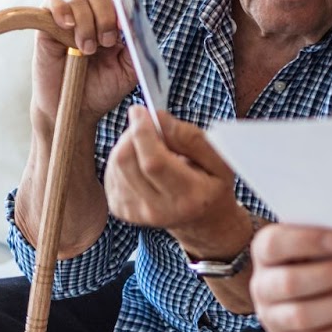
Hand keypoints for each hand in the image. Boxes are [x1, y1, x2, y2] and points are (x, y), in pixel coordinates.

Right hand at [33, 0, 138, 127]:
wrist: (75, 111)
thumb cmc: (102, 91)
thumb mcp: (128, 72)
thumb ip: (136, 47)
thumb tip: (135, 23)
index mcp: (113, 26)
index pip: (119, 2)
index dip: (121, 11)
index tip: (121, 31)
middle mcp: (92, 19)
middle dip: (105, 17)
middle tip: (105, 43)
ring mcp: (69, 22)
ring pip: (78, 1)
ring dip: (85, 24)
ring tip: (85, 50)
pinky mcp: (47, 27)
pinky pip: (51, 3)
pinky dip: (60, 9)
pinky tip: (67, 26)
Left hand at [104, 108, 243, 255]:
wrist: (202, 220)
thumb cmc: (211, 185)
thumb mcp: (220, 160)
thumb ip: (191, 137)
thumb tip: (158, 118)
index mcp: (188, 196)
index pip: (153, 162)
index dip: (142, 132)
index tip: (140, 111)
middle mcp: (159, 209)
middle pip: (127, 161)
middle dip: (132, 133)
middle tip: (147, 124)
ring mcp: (137, 213)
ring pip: (116, 164)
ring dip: (128, 144)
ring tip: (149, 144)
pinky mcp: (121, 210)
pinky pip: (112, 172)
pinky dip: (123, 158)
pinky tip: (140, 160)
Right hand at [250, 224, 331, 331]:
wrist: (327, 294)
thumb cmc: (326, 256)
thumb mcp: (322, 242)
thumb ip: (329, 235)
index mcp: (264, 253)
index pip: (273, 244)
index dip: (305, 241)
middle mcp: (261, 286)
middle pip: (290, 283)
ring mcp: (272, 319)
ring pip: (303, 316)